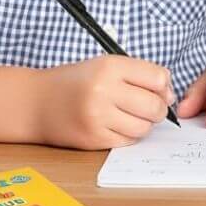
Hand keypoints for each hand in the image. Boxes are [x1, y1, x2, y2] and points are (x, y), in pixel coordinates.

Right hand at [34, 55, 174, 149]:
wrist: (36, 102)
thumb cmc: (76, 81)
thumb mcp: (104, 65)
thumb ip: (138, 74)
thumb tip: (169, 94)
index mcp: (109, 66)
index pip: (158, 78)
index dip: (164, 86)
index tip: (159, 89)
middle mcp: (104, 91)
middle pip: (154, 106)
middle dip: (159, 108)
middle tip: (150, 107)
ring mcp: (98, 117)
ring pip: (143, 127)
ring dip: (145, 123)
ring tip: (133, 115)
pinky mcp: (93, 139)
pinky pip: (127, 141)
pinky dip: (129, 135)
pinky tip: (119, 125)